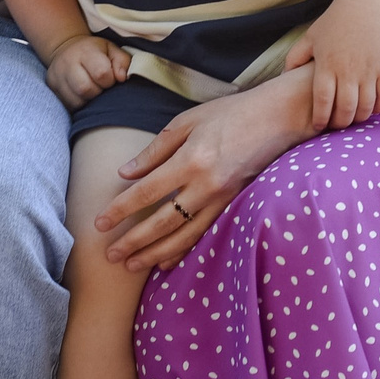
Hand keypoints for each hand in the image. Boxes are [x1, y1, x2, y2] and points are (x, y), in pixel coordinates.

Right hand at [44, 34, 130, 108]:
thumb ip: (122, 62)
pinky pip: (68, 105)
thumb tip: (121, 78)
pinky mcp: (52, 88)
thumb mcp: (112, 49)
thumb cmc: (95, 52)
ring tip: (93, 91)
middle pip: (85, 89)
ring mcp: (57, 77)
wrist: (66, 49)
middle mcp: (68, 63)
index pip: (101, 73)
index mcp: (85, 51)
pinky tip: (83, 95)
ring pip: (76, 101)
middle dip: (98, 92)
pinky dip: (79, 104)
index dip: (110, 80)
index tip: (110, 78)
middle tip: (101, 87)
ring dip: (88, 100)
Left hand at [94, 68, 318, 272]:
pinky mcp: (235, 205)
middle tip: (110, 255)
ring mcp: (223, 199)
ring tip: (133, 265)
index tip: (99, 223)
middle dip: (134, 241)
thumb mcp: (188, 121)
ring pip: (184, 235)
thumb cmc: (231, 113)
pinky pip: (205, 234)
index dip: (121, 210)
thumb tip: (126, 173)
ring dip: (156, 253)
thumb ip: (156, 150)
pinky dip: (184, 250)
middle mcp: (206, 185)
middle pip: (162, 222)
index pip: (147, 193)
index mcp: (191, 160)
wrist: (280, 118)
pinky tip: (167, 260)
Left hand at [302, 1, 379, 128]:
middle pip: (345, 109)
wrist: (364, 5)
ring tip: (354, 119)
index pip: (323, 102)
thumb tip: (283, 76)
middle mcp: (347, 71)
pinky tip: (373, 109)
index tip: (319, 127)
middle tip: (337, 126)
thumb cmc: (334, 22)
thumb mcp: (310, 38)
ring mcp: (368, 69)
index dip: (321, 119)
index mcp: (326, 66)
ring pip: (366, 106)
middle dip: (341, 124)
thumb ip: (295, 57)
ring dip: (360, 118)